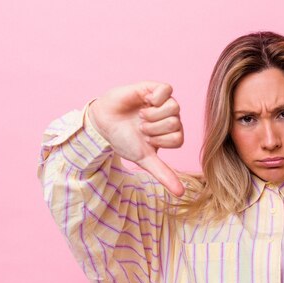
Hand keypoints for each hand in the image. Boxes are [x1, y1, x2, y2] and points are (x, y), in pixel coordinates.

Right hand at [87, 81, 184, 196]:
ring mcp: (163, 102)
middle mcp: (171, 117)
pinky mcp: (154, 88)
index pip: (178, 139)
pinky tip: (144, 101)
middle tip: (140, 127)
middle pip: (175, 123)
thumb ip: (164, 174)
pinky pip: (167, 90)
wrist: (102, 124)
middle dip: (153, 128)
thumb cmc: (124, 140)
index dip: (159, 141)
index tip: (145, 139)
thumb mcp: (144, 159)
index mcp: (172, 133)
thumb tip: (181, 194)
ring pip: (173, 108)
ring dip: (151, 115)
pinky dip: (154, 98)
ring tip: (139, 116)